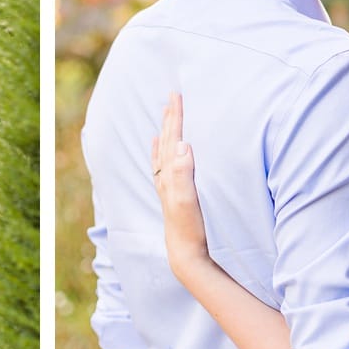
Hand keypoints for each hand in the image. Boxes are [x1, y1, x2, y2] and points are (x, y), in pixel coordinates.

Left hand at [152, 93, 210, 276]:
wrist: (184, 252)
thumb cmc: (189, 226)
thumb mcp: (187, 199)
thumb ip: (182, 172)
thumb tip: (182, 144)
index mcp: (170, 173)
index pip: (173, 138)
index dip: (175, 117)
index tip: (177, 96)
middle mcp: (165, 177)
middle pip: (166, 140)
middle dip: (170, 117)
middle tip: (173, 95)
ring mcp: (167, 185)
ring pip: (164, 149)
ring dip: (166, 130)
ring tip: (166, 113)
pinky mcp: (171, 193)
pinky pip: (162, 163)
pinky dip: (160, 149)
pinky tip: (159, 144)